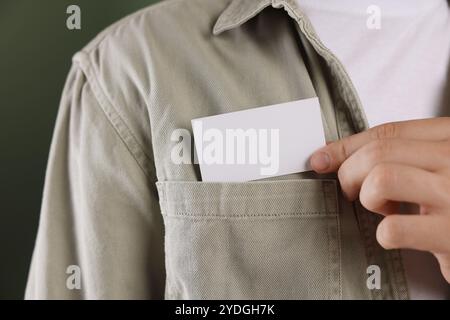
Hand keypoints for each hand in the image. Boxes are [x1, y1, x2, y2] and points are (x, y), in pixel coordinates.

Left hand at [310, 118, 449, 282]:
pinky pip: (393, 228)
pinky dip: (383, 234)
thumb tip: (331, 155)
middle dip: (349, 174)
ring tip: (384, 209)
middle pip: (378, 153)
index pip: (388, 132)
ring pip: (381, 180)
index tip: (320, 159)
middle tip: (351, 191)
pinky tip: (397, 235)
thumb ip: (399, 154)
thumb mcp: (435, 165)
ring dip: (368, 199)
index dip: (345, 145)